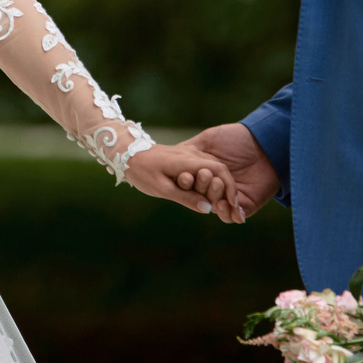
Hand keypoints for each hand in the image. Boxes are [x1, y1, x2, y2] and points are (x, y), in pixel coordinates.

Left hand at [125, 142, 249, 222]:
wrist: (128, 153)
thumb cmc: (142, 172)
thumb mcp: (162, 189)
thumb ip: (186, 198)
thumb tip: (208, 209)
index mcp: (188, 160)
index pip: (219, 171)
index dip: (229, 188)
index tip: (234, 205)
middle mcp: (193, 154)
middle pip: (220, 169)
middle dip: (229, 188)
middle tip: (234, 208)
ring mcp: (191, 154)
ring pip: (214, 167)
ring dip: (222, 184)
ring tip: (226, 205)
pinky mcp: (187, 157)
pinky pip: (206, 167)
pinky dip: (213, 180)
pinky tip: (213, 194)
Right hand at [165, 122, 280, 221]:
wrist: (264, 141)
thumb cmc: (235, 137)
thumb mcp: (207, 140)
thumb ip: (190, 150)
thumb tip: (170, 157)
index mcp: (206, 174)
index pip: (192, 185)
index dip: (186, 183)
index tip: (184, 177)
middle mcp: (217, 187)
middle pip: (202, 197)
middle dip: (201, 191)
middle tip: (205, 177)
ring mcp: (231, 197)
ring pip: (216, 208)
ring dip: (214, 201)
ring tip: (216, 188)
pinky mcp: (247, 204)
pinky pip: (234, 215)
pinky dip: (228, 214)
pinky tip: (226, 205)